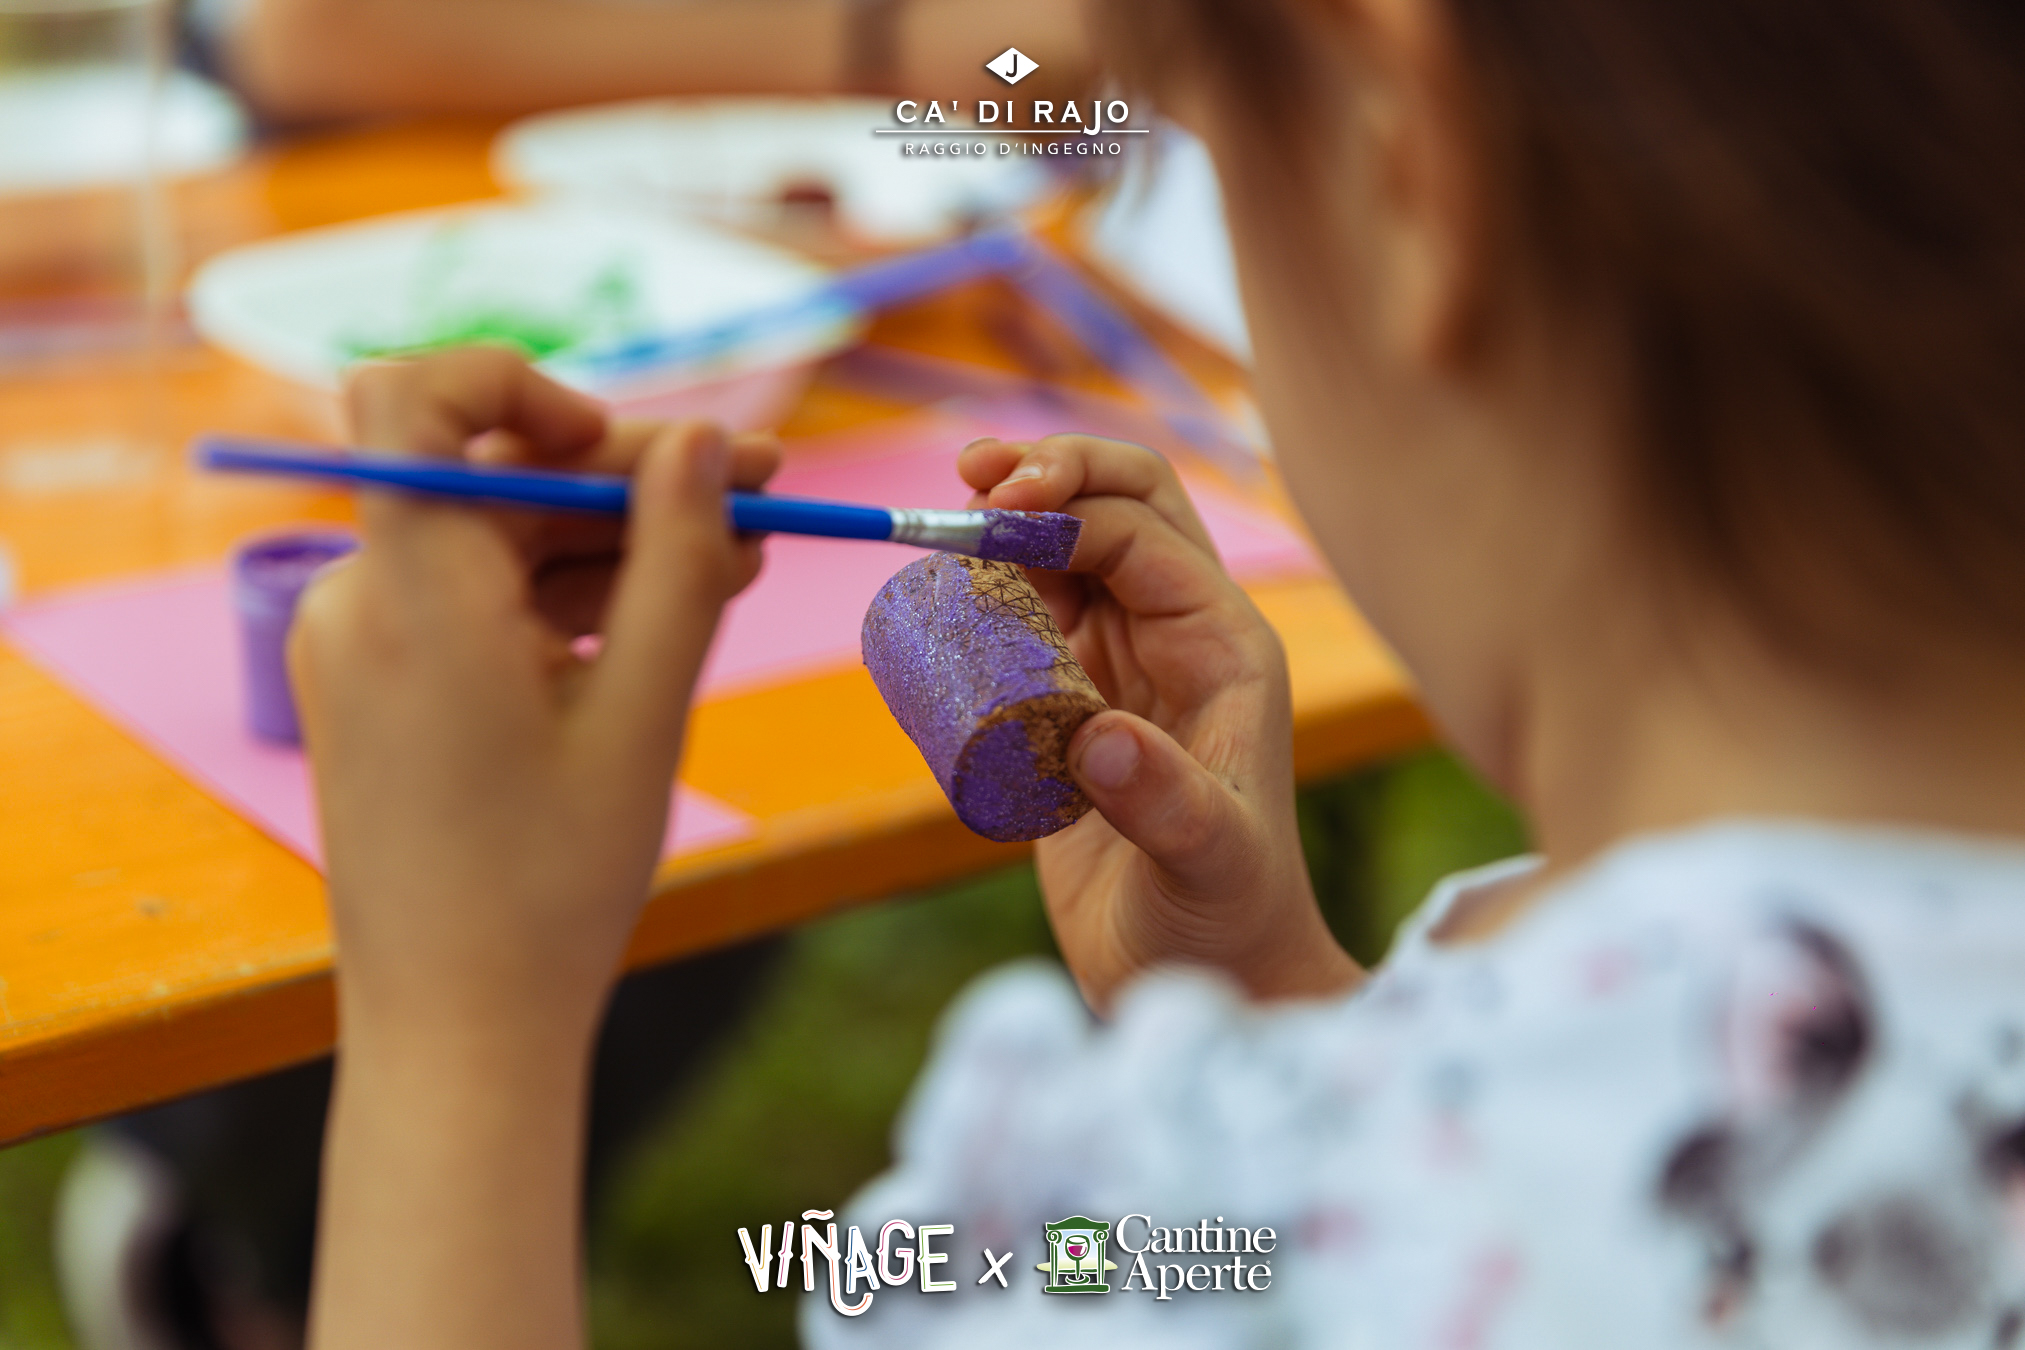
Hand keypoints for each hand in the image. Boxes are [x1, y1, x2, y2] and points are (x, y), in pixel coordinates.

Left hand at [290, 348, 778, 1048]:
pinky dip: (570, 602)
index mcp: (411, 591)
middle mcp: (362, 599)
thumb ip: (678, 559)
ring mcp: (365, 645)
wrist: (459, 1026)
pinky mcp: (384, 688)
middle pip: (494, 477)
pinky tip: (668, 612)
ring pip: (501, 544)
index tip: (621, 444)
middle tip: (758, 483)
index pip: (410, 395)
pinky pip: (481, 604)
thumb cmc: (550, 881)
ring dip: (618, 543)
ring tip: (743, 556)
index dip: (516, 384)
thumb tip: (702, 440)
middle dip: (628, 478)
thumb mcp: (644, 710)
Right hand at [961, 435, 1360, 1008]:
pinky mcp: (1077, 702)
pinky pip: (1036, 611)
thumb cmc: (1226, 923)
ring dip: (1014, 520)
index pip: (1143, 533)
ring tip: (945, 523)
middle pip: (1121, 505)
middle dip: (1050, 472)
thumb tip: (1097, 734)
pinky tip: (949, 586)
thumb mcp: (1206, 864)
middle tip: (968, 476)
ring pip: (1074, 550)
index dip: (1068, 504)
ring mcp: (1130, 664)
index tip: (992, 513)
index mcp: (1225, 646)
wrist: (1210, 977)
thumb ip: (1164, 802)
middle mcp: (1183, 636)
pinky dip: (993, 583)